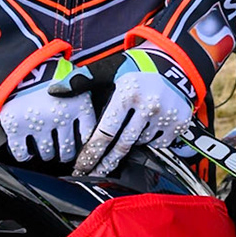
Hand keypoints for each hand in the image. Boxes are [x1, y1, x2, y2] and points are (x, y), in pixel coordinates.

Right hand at [0, 58, 95, 163]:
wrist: (20, 62)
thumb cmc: (51, 68)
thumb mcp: (78, 77)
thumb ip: (87, 96)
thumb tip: (101, 110)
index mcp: (80, 105)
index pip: (89, 136)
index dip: (86, 144)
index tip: (83, 147)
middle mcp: (61, 118)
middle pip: (68, 149)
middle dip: (67, 153)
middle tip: (64, 153)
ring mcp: (39, 125)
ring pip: (47, 153)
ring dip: (48, 154)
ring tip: (47, 152)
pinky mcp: (17, 127)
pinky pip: (22, 152)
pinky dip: (25, 156)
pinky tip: (27, 153)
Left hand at [75, 47, 195, 176]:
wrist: (175, 63)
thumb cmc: (136, 67)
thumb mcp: (109, 69)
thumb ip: (81, 80)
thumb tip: (55, 91)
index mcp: (128, 94)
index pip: (105, 133)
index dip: (91, 153)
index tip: (81, 167)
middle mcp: (149, 106)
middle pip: (122, 146)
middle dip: (104, 163)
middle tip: (92, 173)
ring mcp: (166, 115)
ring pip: (139, 143)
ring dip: (127, 146)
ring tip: (121, 140)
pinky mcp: (180, 122)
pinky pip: (158, 143)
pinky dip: (147, 141)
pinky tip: (142, 131)